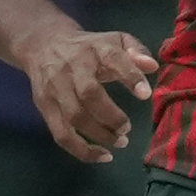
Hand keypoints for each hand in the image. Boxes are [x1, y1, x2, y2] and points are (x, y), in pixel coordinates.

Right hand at [27, 26, 159, 163]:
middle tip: (127, 129)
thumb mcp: (115, 40)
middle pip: (89, 94)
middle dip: (111, 116)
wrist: (43, 44)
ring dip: (99, 135)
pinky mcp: (45, 106)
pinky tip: (102, 156)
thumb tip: (152, 66)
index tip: (145, 94)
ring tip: (120, 142)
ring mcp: (55, 88)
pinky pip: (61, 134)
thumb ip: (136, 51)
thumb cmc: (90, 47)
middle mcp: (72, 68)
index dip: (130, 76)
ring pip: (74, 117)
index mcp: (95, 48)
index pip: (113, 59)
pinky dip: (81, 151)